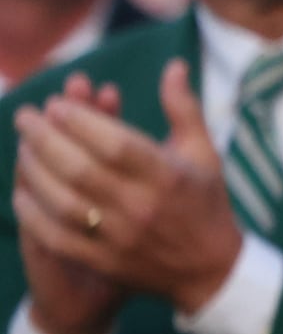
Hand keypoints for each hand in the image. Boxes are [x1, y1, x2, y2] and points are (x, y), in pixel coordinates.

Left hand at [13, 64, 244, 331]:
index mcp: (169, 177)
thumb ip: (184, 108)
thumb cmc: (205, 201)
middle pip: (81, 170)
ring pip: (64, 202)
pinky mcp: (106, 262)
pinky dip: (34, 214)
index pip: (117, 144)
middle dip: (46, 139)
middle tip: (25, 117)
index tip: (57, 104)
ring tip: (23, 148)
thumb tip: (173, 65)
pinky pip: (57, 237)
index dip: (82, 122)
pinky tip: (21, 192)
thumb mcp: (203, 152)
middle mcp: (144, 207)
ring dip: (35, 171)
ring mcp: (122, 238)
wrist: (210, 268)